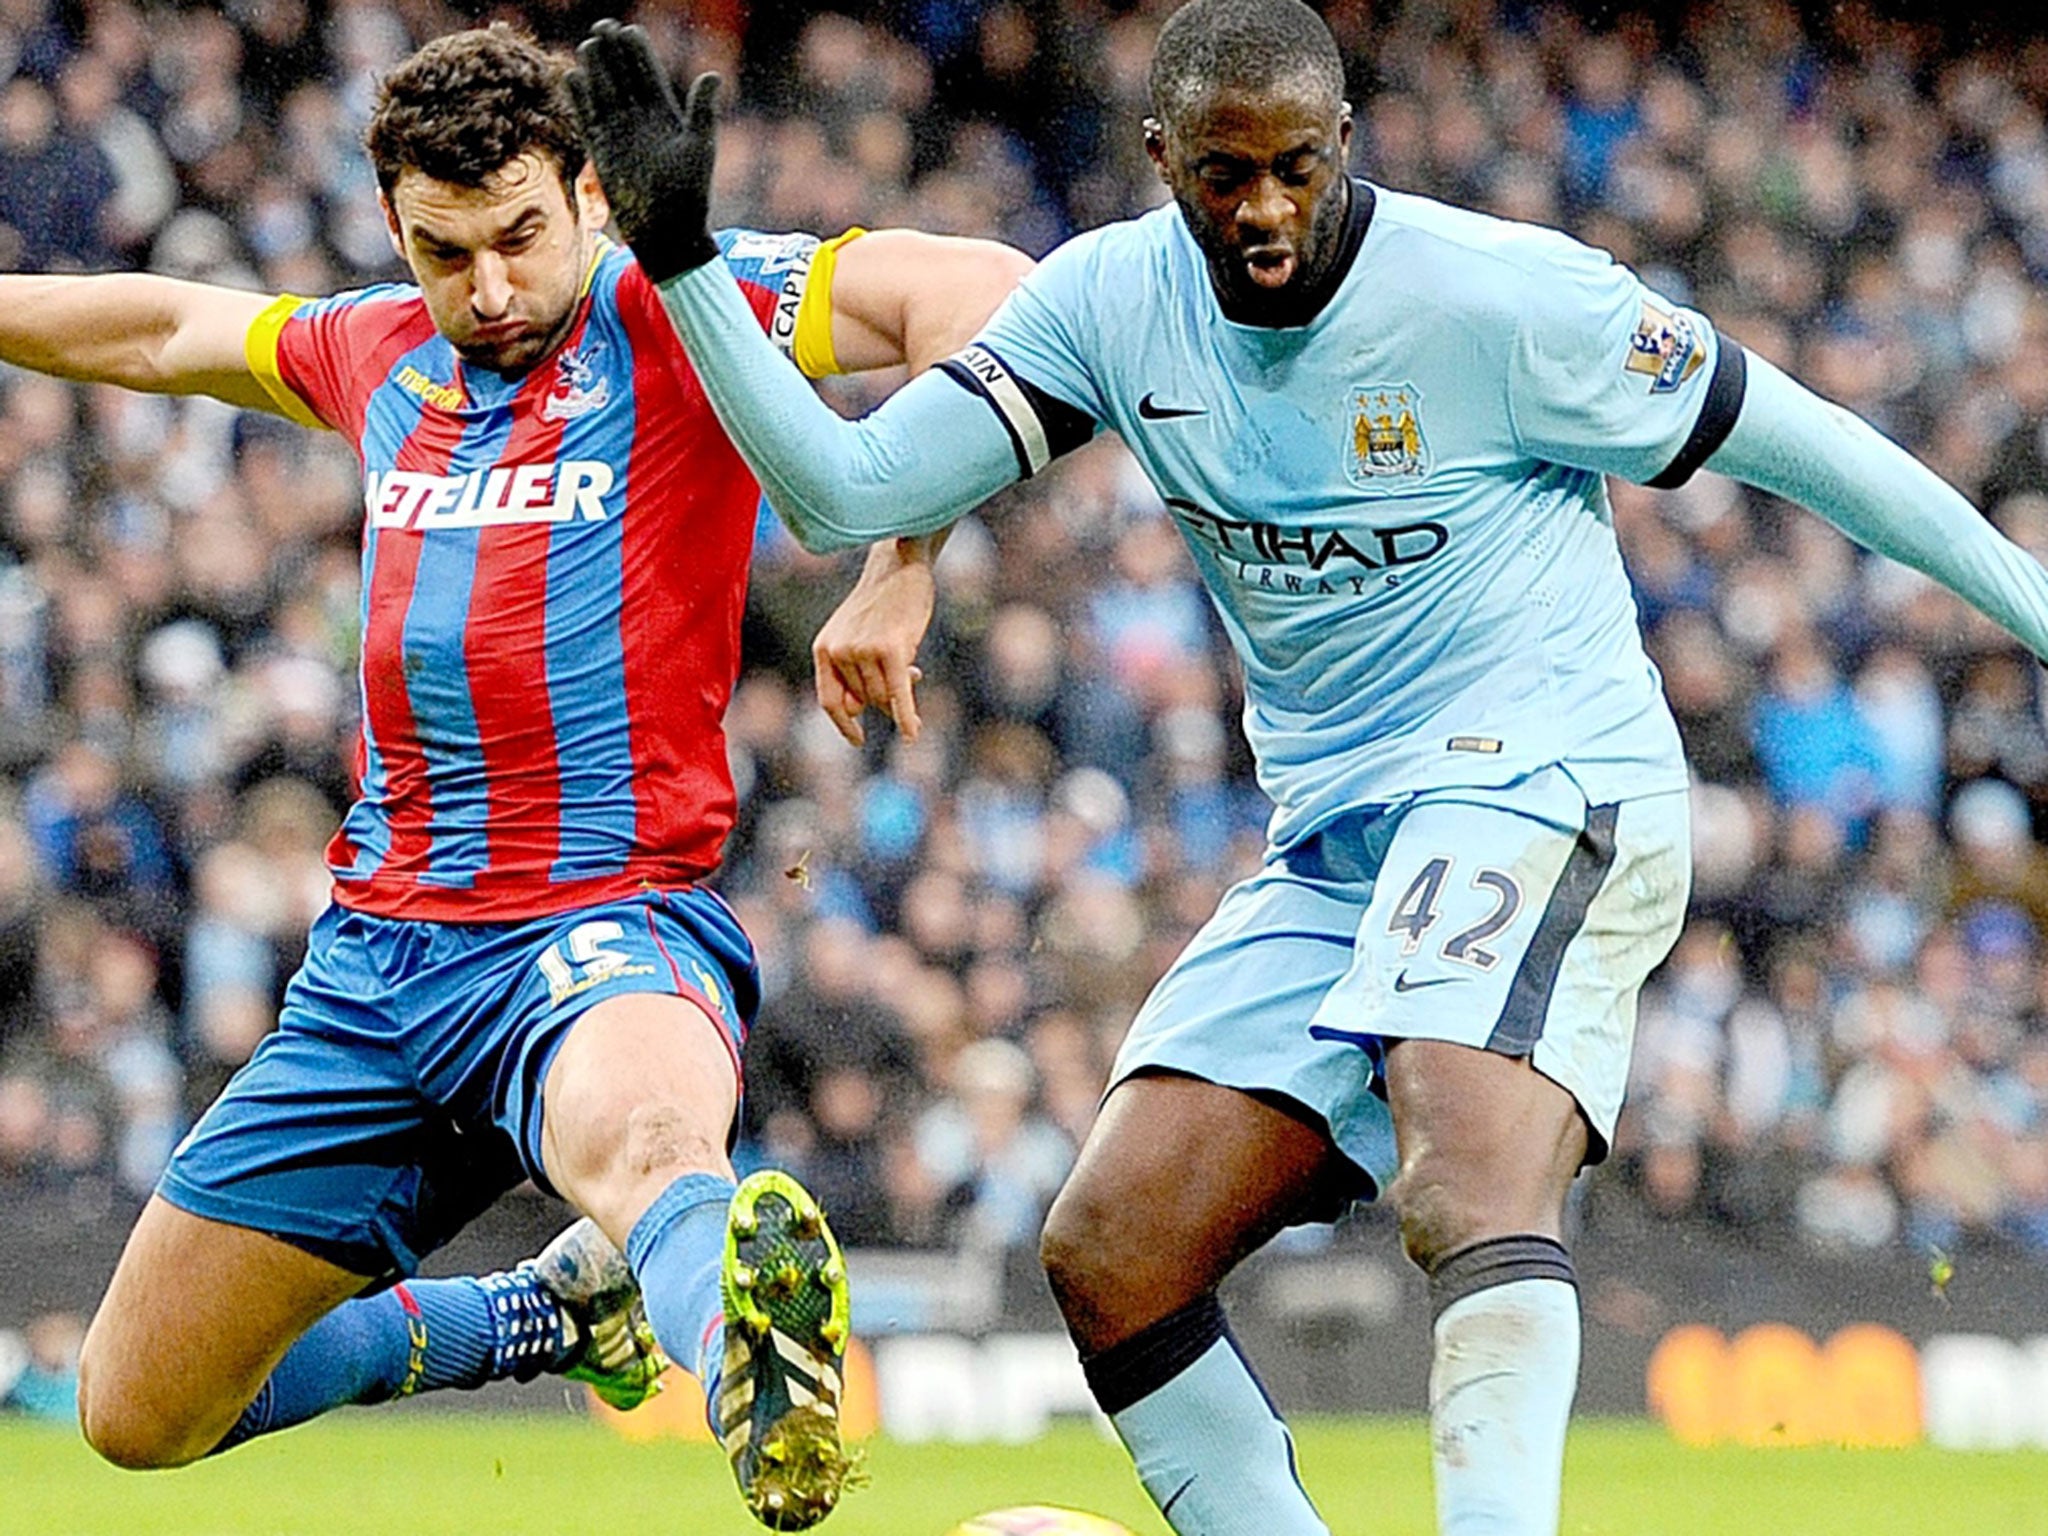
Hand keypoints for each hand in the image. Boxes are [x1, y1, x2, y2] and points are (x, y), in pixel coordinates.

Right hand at [568, 19, 718, 280]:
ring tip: (589, 45)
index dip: (638, 52)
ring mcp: (619, 134)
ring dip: (596, 70)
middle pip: (623, 77)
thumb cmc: (689, 194)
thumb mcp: (698, 148)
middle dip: (614, 52)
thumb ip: (702, 111)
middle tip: (603, 26)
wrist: (666, 232)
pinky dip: (580, 99)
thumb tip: (712, 75)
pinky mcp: (601, 150)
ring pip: (604, 93)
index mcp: (666, 116)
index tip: (629, 30)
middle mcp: (640, 120)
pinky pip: (588, 118)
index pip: (648, 74)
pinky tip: (572, 76)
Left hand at [812, 539, 939, 745]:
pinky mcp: (891, 649)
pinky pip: (899, 694)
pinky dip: (906, 716)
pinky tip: (912, 734)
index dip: (844, 725)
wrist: (898, 568)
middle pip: (865, 700)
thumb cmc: (879, 605)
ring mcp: (863, 650)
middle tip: (907, 676)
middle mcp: (838, 651)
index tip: (857, 740)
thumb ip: (852, 672)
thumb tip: (859, 711)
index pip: (830, 701)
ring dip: (901, 695)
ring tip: (914, 669)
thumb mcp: (854, 636)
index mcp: (823, 649)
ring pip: (883, 697)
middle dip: (885, 698)